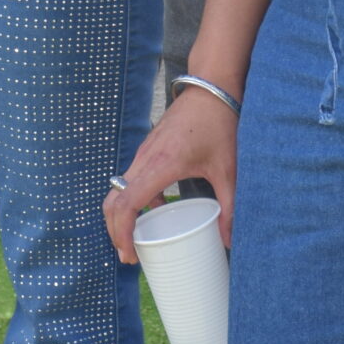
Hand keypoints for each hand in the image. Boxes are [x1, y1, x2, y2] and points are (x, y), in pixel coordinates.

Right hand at [103, 86, 237, 261]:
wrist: (211, 87)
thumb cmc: (219, 123)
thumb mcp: (228, 167)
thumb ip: (229, 205)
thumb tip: (230, 240)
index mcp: (161, 164)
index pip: (127, 203)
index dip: (122, 232)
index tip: (129, 254)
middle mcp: (145, 158)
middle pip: (113, 200)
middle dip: (115, 231)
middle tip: (129, 255)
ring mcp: (143, 152)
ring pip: (118, 189)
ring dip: (121, 216)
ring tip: (136, 240)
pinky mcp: (148, 149)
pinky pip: (130, 179)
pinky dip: (132, 199)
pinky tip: (154, 212)